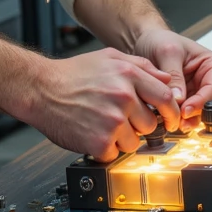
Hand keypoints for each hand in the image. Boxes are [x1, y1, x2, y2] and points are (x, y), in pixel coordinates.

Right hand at [36, 47, 181, 161]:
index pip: (166, 99)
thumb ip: (141, 66)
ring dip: (121, 139)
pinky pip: (115, 154)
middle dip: (138, 126)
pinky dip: (105, 149)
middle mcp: (123, 97)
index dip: (171, 113)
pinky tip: (92, 133)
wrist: (40, 88)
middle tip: (120, 119)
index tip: (169, 121)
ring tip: (102, 124)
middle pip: (151, 124)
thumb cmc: (72, 74)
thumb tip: (166, 79)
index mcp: (129, 75)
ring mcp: (112, 121)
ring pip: (134, 142)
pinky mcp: (99, 142)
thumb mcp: (110, 57)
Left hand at [131, 25, 211, 127]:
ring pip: (206, 116)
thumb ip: (174, 74)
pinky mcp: (191, 102)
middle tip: (180, 120)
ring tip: (173, 122)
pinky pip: (192, 118)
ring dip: (191, 121)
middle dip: (200, 115)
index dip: (201, 103)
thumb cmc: (161, 41)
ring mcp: (202, 93)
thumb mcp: (167, 52)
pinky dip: (183, 121)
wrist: (148, 44)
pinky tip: (170, 119)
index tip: (184, 111)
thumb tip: (179, 99)